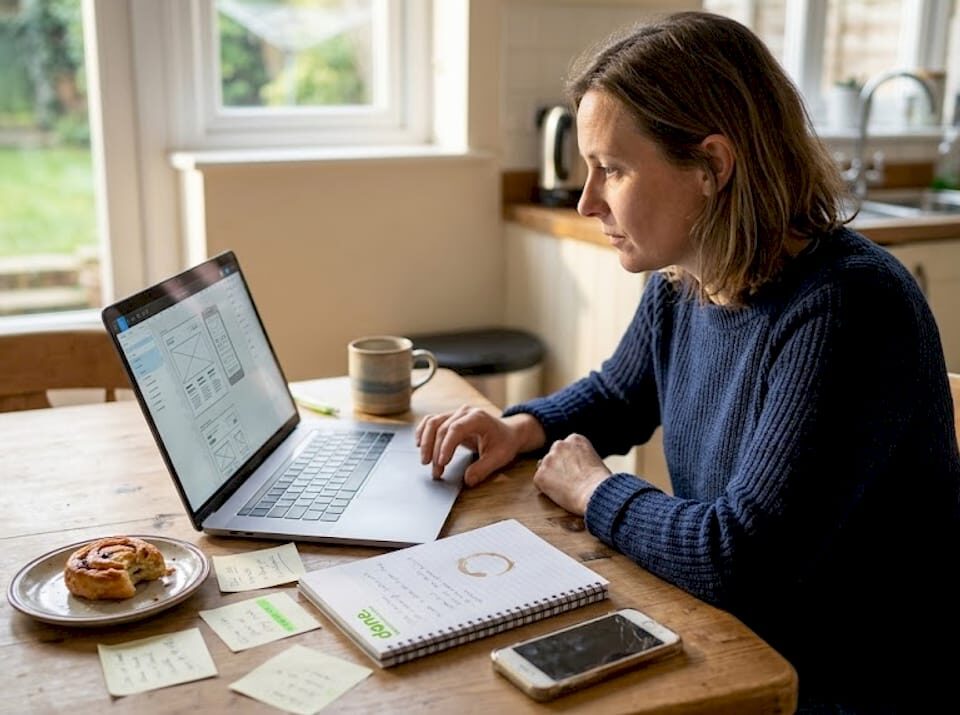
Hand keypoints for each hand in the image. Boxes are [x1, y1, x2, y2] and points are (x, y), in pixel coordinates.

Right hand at [415, 406, 544, 485]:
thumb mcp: (499, 458)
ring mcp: (455, 414)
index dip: (446, 445)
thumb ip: (483, 469)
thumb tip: (468, 480)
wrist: (508, 433)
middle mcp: (464, 412)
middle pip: (441, 427)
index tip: (442, 463)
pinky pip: (431, 421)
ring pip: (433, 423)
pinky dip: (423, 431)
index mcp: (478, 418)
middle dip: (435, 451)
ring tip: (425, 462)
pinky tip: (419, 444)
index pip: (456, 429)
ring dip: (426, 443)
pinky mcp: (450, 419)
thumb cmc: (504, 443)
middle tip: (436, 472)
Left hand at [533, 434, 610, 514]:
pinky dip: (547, 489)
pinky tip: (560, 494)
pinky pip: (540, 482)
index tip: (578, 472)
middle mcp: (559, 445)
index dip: (570, 462)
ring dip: (552, 477)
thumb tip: (569, 466)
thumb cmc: (601, 482)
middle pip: (553, 455)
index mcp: (575, 439)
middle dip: (558, 466)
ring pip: (545, 468)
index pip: (565, 448)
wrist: (595, 493)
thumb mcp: (594, 460)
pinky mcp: (540, 475)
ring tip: (567, 489)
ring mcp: (548, 459)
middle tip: (570, 481)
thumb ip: (579, 457)